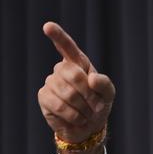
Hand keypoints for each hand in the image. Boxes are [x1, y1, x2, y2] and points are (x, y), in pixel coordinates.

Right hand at [38, 22, 114, 143]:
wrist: (88, 127)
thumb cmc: (98, 105)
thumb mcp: (108, 94)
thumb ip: (104, 84)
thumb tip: (91, 78)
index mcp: (78, 63)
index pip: (67, 47)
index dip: (58, 36)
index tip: (48, 26)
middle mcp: (62, 69)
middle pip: (73, 74)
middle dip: (88, 93)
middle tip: (96, 106)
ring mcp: (51, 82)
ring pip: (67, 92)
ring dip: (83, 107)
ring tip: (86, 113)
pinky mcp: (44, 97)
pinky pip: (59, 105)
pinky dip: (73, 115)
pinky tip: (77, 118)